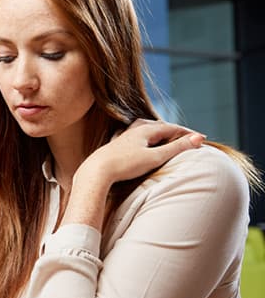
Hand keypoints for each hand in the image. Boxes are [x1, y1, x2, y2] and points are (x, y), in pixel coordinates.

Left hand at [77, 119, 203, 186]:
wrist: (96, 172)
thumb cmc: (125, 165)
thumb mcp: (155, 157)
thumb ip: (176, 148)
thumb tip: (199, 138)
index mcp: (144, 130)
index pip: (171, 127)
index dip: (187, 133)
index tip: (202, 138)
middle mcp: (133, 130)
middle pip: (158, 126)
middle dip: (173, 130)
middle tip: (187, 136)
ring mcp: (123, 138)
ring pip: (144, 129)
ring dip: (157, 131)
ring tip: (165, 135)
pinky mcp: (116, 147)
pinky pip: (135, 137)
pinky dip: (144, 137)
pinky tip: (140, 143)